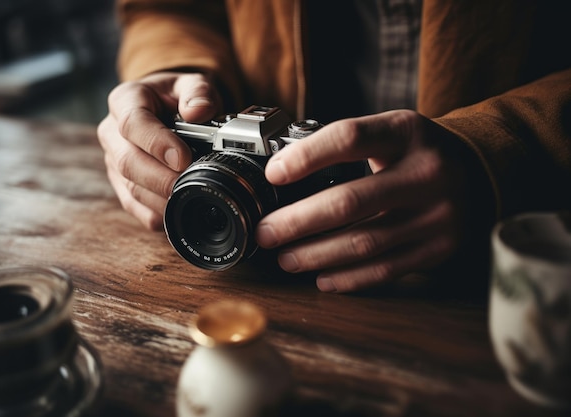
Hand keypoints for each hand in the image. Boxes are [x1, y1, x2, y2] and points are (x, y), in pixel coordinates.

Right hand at [97, 72, 221, 228]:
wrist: (164, 108)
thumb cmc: (176, 97)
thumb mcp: (191, 84)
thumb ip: (198, 92)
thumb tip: (199, 111)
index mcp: (125, 101)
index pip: (133, 123)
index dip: (157, 144)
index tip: (183, 157)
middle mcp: (112, 132)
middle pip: (127, 161)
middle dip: (160, 178)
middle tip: (188, 183)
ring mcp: (113, 160)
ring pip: (129, 187)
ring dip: (159, 198)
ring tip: (188, 198)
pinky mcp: (120, 183)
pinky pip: (132, 205)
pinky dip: (154, 213)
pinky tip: (175, 212)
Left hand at [256, 110, 485, 292]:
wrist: (481, 172)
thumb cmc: (418, 152)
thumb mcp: (392, 131)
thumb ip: (347, 146)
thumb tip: (281, 174)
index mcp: (407, 132)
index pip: (349, 138)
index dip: (306, 157)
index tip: (273, 174)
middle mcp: (426, 172)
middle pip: (349, 202)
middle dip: (297, 222)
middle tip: (266, 233)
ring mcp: (437, 214)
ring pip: (363, 243)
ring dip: (315, 255)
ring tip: (285, 258)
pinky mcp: (440, 248)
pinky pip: (385, 269)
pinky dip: (347, 277)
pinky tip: (321, 277)